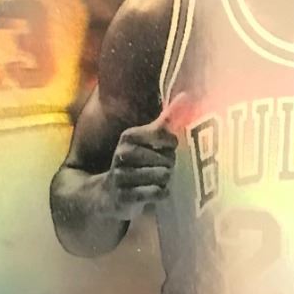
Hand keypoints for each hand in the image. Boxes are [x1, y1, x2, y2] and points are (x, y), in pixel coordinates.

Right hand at [102, 94, 189, 217]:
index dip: (171, 146)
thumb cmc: (134, 163)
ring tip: (155, 181)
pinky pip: (158, 193)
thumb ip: (166, 119)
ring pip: (164, 177)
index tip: (164, 150)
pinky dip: (161, 194)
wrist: (107, 194)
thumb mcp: (145, 140)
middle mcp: (123, 154)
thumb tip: (185, 96)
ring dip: (165, 181)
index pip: (167, 137)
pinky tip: (153, 193)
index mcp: (129, 136)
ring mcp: (122, 176)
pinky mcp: (125, 197)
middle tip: (159, 169)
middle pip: (168, 159)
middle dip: (169, 166)